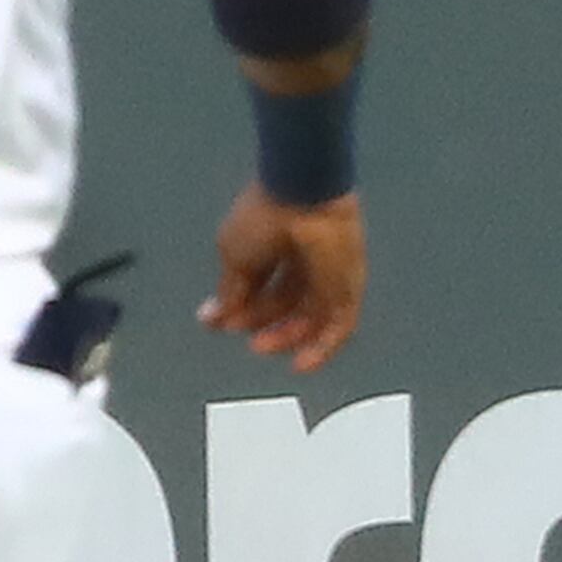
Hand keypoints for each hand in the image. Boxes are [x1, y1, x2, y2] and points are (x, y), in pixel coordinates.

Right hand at [201, 184, 364, 372]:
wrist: (301, 198)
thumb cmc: (262, 217)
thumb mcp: (233, 256)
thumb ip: (229, 292)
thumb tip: (213, 319)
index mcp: (274, 248)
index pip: (260, 288)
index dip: (242, 309)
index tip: (222, 324)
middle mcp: (303, 265)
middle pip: (285, 307)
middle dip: (263, 325)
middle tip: (248, 340)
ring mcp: (328, 279)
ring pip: (311, 320)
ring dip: (287, 339)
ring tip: (262, 347)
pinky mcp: (348, 289)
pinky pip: (338, 327)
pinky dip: (321, 348)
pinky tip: (300, 363)